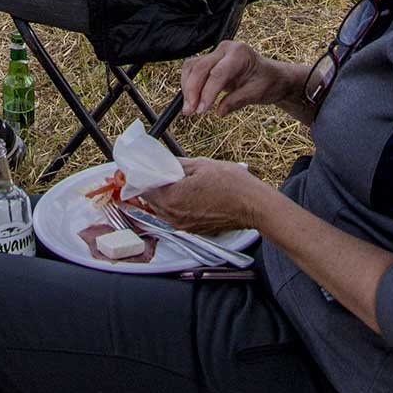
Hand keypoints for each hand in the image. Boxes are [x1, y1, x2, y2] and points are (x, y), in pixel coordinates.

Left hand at [145, 159, 260, 233]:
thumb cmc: (232, 185)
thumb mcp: (201, 165)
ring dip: (163, 195)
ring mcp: (184, 225)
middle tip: (155, 170)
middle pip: (151, 200)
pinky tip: (185, 191)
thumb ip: (178, 165)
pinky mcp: (193, 229)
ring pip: (162, 209)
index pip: (144, 188)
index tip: (140, 168)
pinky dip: (175, 204)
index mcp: (173, 199)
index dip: (141, 176)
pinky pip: (175, 215)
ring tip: (171, 179)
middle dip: (151, 185)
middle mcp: (175, 217)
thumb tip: (165, 163)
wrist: (253, 205)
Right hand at [180, 41, 289, 117]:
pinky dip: (188, 85)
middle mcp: (225, 49)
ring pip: (192, 67)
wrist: (271, 76)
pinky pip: (192, 70)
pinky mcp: (209, 61)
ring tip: (188, 109)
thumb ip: (238, 101)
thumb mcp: (258, 93)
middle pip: (200, 67)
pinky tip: (190, 100)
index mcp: (240, 53)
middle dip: (192, 90)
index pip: (218, 72)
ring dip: (187, 88)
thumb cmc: (268, 82)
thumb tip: (219, 112)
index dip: (207, 92)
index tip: (201, 110)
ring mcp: (216, 53)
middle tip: (189, 112)